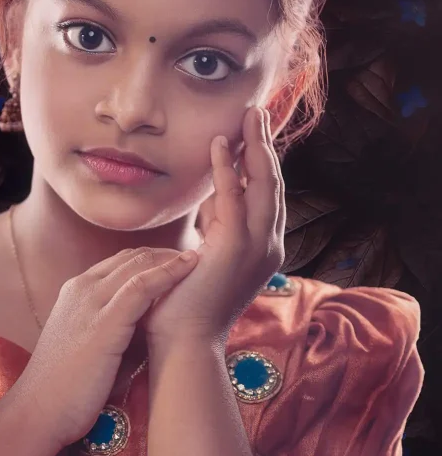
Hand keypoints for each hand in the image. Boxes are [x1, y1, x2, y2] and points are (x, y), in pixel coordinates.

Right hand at [13, 246, 198, 450]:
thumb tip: (159, 325)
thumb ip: (122, 329)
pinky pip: (142, 286)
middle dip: (166, 253)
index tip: (179, 264)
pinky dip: (169, 272)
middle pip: (131, 256)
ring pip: (138, 263)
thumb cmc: (70, 389)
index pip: (119, 262)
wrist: (39, 411)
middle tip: (197, 258)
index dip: (152, 259)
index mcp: (75, 292)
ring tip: (201, 257)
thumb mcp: (95, 346)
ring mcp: (90, 302)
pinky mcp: (104, 322)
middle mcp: (81, 289)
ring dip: (173, 257)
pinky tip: (191, 266)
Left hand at [142, 106, 284, 348]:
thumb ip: (215, 226)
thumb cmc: (185, 304)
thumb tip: (213, 196)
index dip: (260, 160)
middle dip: (264, 145)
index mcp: (262, 248)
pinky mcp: (234, 249)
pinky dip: (227, 169)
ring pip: (263, 185)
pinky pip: (234, 198)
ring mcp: (257, 247)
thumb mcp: (207, 255)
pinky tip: (220, 144)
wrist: (182, 343)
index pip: (266, 194)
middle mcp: (268, 245)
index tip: (250, 131)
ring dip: (254, 147)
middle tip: (255, 112)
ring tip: (248, 116)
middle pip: (272, 183)